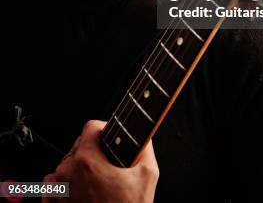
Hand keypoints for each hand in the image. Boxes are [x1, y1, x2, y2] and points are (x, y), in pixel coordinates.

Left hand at [42, 120, 158, 202]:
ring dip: (78, 171)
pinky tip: (82, 196)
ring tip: (95, 187)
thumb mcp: (148, 175)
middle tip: (107, 171)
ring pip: (66, 166)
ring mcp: (56, 190)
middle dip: (93, 154)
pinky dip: (66, 187)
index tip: (109, 139)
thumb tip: (144, 137)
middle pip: (79, 147)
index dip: (104, 130)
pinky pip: (55, 185)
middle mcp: (67, 172)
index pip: (91, 127)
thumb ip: (145, 148)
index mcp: (88, 160)